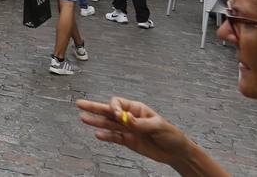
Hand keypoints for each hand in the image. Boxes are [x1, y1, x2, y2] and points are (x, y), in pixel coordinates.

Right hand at [76, 97, 199, 167]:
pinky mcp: (128, 141)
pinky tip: (97, 134)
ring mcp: (128, 129)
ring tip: (83, 119)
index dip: (114, 107)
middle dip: (94, 107)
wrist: (176, 152)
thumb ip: (141, 123)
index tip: (116, 114)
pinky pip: (114, 137)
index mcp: (137, 109)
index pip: (118, 103)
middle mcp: (129, 117)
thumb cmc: (171, 135)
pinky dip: (106, 136)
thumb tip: (127, 119)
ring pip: (108, 124)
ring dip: (96, 121)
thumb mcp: (159, 126)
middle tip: (80, 104)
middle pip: (108, 111)